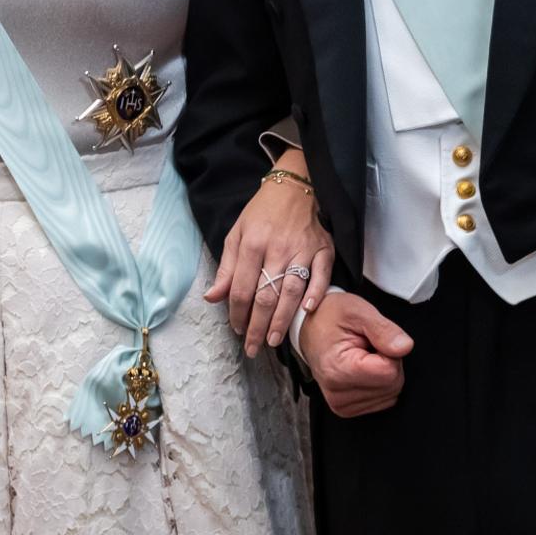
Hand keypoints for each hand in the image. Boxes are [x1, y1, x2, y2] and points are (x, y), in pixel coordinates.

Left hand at [204, 149, 334, 356]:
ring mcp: (302, 249)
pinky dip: (316, 293)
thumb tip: (212, 298)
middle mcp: (277, 248)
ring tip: (273, 341)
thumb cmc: (262, 212)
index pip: (243, 288)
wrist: (295, 186)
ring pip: (291, 291)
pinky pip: (321, 275)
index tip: (237, 330)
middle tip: (254, 348)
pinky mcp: (323, 248)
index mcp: (252, 244)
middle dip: (257, 327)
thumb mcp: (237, 233)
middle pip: (266, 295)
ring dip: (282, 320)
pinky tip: (308, 311)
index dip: (238, 314)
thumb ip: (227, 268)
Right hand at [297, 291, 412, 417]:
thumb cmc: (331, 316)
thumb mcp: (357, 310)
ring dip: (384, 372)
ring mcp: (341, 404)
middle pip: (393, 385)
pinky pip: (383, 400)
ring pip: (390, 394)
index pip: (390, 372)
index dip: (390, 350)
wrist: (309, 328)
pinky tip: (363, 368)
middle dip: (389, 361)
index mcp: (338, 369)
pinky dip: (379, 382)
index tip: (373, 339)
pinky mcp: (346, 409)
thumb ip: (383, 329)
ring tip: (363, 355)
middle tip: (369, 345)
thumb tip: (405, 347)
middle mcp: (338, 393)